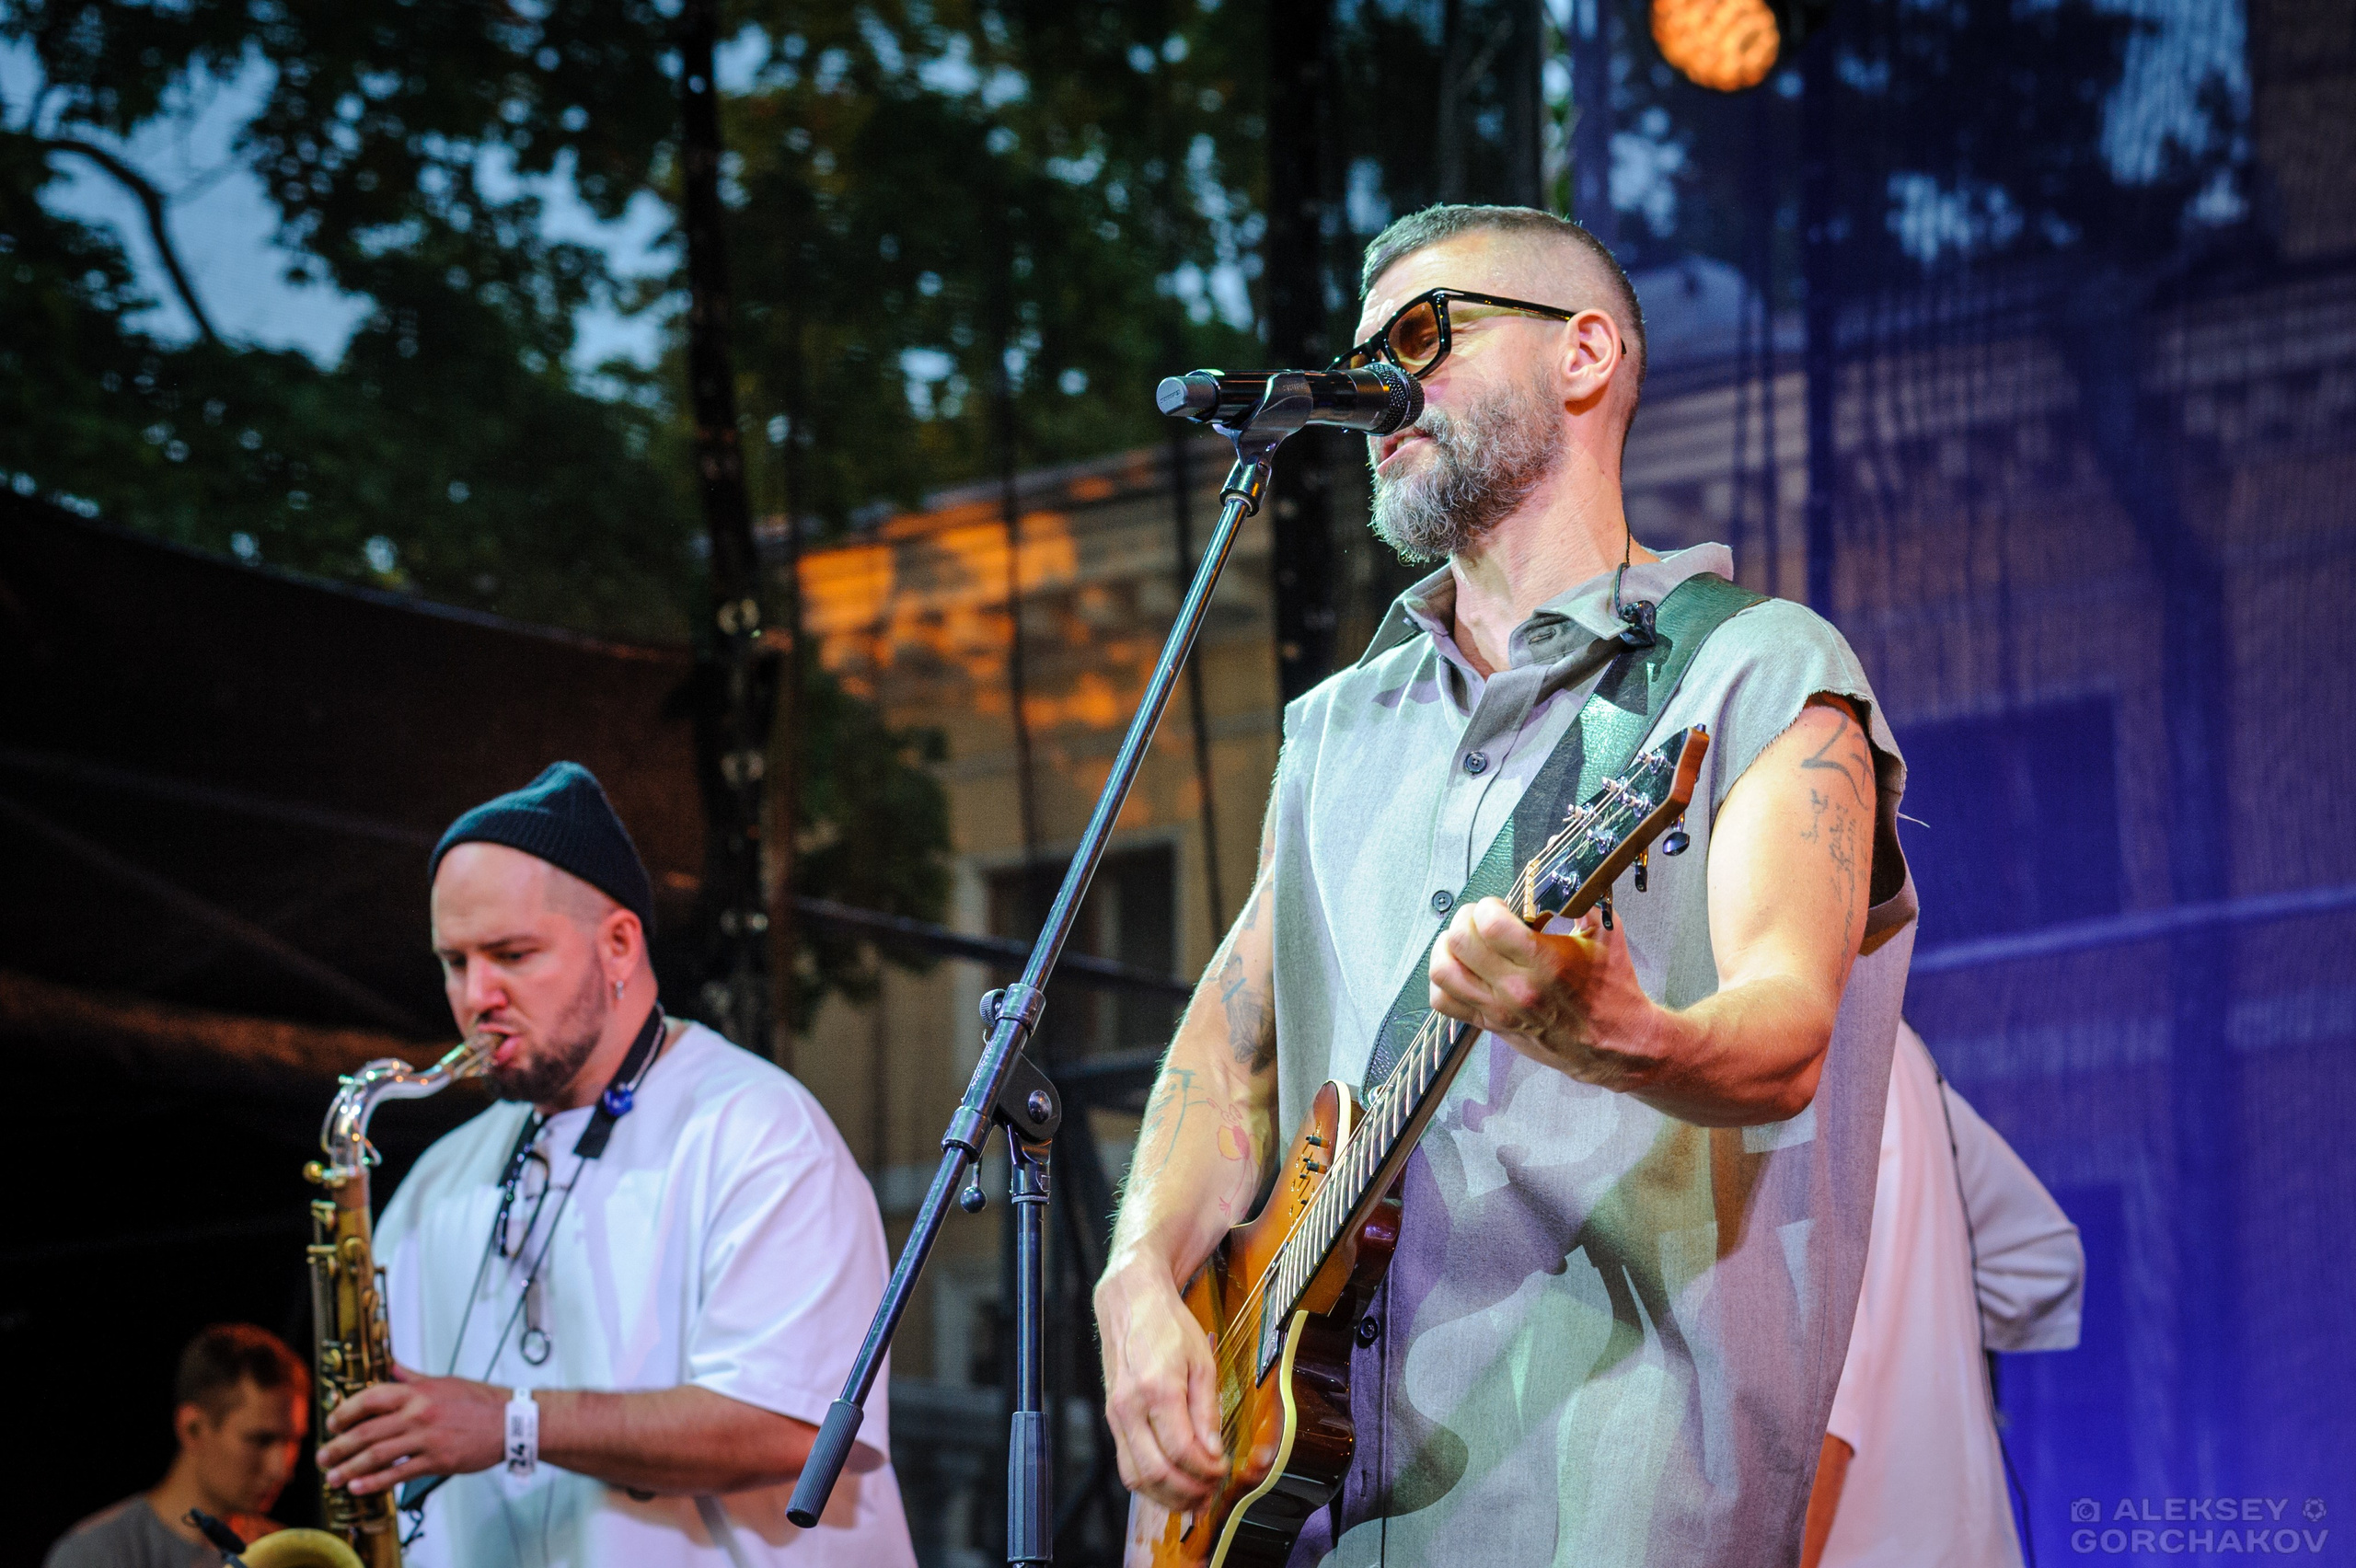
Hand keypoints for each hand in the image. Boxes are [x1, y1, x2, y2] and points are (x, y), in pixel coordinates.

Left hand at [318, 1364, 506, 1495]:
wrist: (511, 1422)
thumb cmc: (480, 1402)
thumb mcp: (444, 1382)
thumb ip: (413, 1377)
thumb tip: (391, 1365)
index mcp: (418, 1392)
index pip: (371, 1398)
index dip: (346, 1411)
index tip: (332, 1423)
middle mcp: (418, 1414)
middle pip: (367, 1431)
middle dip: (339, 1446)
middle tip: (323, 1456)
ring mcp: (427, 1439)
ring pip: (377, 1455)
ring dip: (350, 1468)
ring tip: (334, 1477)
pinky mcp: (436, 1461)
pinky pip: (398, 1474)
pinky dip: (375, 1482)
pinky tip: (360, 1487)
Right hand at [1094, 1258, 1225, 1510]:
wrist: (1131, 1303)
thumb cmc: (1168, 1327)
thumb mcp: (1202, 1361)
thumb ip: (1207, 1410)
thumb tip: (1214, 1452)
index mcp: (1158, 1389)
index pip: (1183, 1451)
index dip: (1207, 1470)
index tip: (1223, 1470)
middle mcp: (1130, 1406)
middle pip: (1157, 1472)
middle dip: (1188, 1492)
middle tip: (1211, 1492)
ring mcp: (1116, 1414)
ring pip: (1136, 1477)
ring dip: (1166, 1496)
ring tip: (1194, 1496)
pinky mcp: (1111, 1418)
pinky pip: (1126, 1464)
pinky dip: (1149, 1483)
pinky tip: (1171, 1483)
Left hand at [1427, 897, 1663, 1089]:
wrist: (1616, 1044)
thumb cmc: (1613, 989)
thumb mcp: (1606, 934)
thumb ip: (1580, 895)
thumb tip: (1561, 854)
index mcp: (1546, 963)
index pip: (1489, 924)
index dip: (1489, 906)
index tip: (1501, 906)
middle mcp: (1517, 988)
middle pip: (1460, 942)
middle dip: (1468, 919)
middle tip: (1484, 919)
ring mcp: (1499, 1010)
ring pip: (1443, 971)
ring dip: (1449, 947)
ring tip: (1467, 940)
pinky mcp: (1490, 1025)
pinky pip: (1443, 1001)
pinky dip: (1444, 980)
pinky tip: (1464, 968)